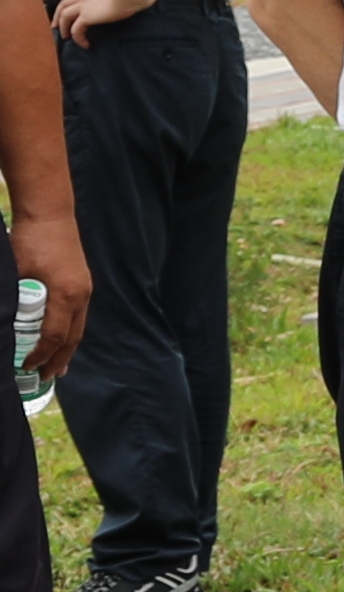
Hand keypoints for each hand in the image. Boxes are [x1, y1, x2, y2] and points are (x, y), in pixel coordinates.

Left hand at [13, 214, 86, 384]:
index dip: (39, 354)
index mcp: (65, 295)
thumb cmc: (28, 240)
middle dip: (59, 360)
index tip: (24, 366)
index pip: (53, 336)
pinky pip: (78, 315)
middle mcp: (80, 294)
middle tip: (46, 378)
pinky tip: (62, 336)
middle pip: (73, 337)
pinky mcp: (81, 281)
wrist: (49, 213)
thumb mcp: (14, 273)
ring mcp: (84, 287)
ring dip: (68, 348)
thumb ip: (11, 298)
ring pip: (78, 327)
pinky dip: (70, 331)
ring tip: (58, 366)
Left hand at [49, 0, 154, 45]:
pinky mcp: (87, 17)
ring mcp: (85, 5)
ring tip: (65, 37)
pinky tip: (84, 44)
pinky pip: (76, 29)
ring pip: (64, 15)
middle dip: (59, 13)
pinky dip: (77, 37)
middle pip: (65, 2)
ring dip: (62, 26)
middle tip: (58, 24)